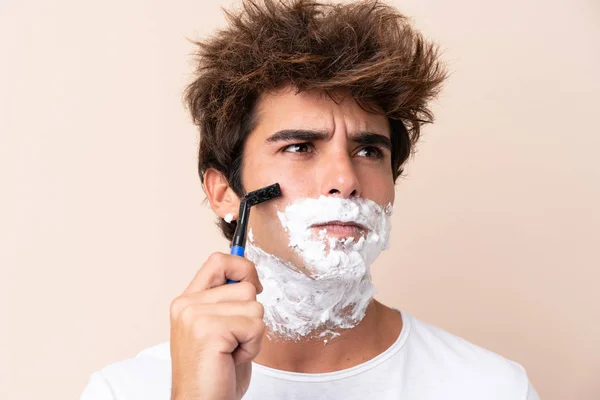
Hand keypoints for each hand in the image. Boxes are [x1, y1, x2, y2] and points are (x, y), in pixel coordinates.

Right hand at [169, 252, 264, 399]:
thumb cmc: (214, 373)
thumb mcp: (220, 328)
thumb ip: (228, 301)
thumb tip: (251, 277)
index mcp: (187, 301)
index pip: (218, 261)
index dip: (243, 267)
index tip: (254, 285)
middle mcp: (187, 304)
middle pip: (246, 285)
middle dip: (252, 314)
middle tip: (234, 339)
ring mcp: (195, 316)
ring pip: (254, 305)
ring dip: (253, 333)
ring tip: (232, 350)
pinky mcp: (209, 330)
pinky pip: (255, 325)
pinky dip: (253, 345)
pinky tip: (233, 358)